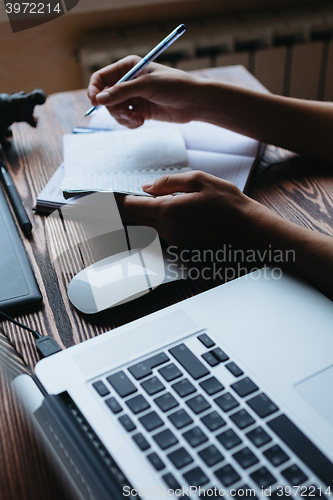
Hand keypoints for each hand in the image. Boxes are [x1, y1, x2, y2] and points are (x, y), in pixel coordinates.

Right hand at [88, 56, 201, 128]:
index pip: (101, 78)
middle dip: (114, 108)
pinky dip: (130, 123)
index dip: (95, 90)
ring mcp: (134, 97)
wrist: (194, 102)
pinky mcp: (140, 111)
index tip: (96, 102)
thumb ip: (122, 92)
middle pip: (105, 97)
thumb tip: (99, 99)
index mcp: (128, 67)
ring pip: (115, 111)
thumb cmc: (175, 86)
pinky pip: (125, 119)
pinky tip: (141, 122)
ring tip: (138, 119)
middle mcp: (128, 81)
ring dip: (123, 118)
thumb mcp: (147, 86)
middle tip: (127, 114)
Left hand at [120, 171, 254, 247]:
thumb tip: (146, 187)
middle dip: (133, 206)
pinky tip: (169, 211)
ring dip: (146, 214)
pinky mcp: (180, 243)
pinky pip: (160, 231)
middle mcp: (166, 228)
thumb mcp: (197, 179)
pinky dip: (157, 221)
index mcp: (168, 210)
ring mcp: (173, 238)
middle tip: (137, 194)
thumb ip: (167, 182)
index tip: (123, 190)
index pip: (133, 206)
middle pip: (136, 218)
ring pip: (147, 226)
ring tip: (156, 200)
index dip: (125, 197)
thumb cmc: (223, 199)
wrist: (243, 223)